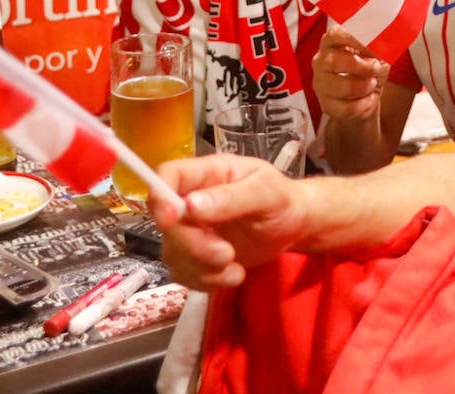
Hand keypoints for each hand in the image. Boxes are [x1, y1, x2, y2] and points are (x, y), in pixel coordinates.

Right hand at [152, 154, 307, 290]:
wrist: (294, 226)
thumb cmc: (282, 200)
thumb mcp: (266, 192)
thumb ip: (231, 198)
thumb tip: (191, 205)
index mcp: (206, 174)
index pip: (167, 176)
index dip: (160, 197)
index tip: (171, 219)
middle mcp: (191, 200)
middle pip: (167, 224)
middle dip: (193, 245)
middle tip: (227, 254)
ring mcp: (192, 230)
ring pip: (172, 253)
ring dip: (202, 268)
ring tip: (235, 267)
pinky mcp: (197, 257)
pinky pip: (184, 274)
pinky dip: (207, 281)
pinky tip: (234, 275)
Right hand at [312, 26, 389, 123]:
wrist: (364, 98)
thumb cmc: (368, 71)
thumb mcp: (377, 57)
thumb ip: (379, 52)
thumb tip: (380, 55)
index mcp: (332, 42)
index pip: (334, 34)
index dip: (353, 39)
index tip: (370, 46)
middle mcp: (321, 61)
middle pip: (334, 61)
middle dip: (361, 66)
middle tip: (376, 68)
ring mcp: (320, 84)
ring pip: (342, 87)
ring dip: (364, 86)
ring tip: (372, 84)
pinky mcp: (326, 105)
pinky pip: (347, 107)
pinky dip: (364, 105)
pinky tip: (370, 99)